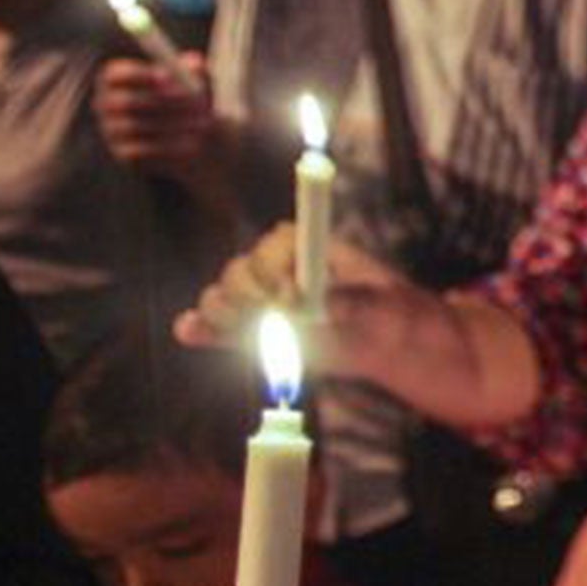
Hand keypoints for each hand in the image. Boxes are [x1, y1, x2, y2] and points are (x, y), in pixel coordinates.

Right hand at [94, 56, 217, 181]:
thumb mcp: (196, 84)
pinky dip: (170, 147)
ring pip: (137, 127)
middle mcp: (106, 104)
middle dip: (162, 102)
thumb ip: (196, 71)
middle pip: (126, 101)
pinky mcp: (123, 155)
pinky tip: (194, 145)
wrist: (192, 139)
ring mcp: (111, 131)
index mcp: (116, 80)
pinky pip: (143, 151)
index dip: (140, 74)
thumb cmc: (190, 102)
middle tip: (192, 104)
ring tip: (204, 126)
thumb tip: (196, 61)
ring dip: (173, 126)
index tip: (168, 77)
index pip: (117, 74)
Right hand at [174, 223, 439, 379]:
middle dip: (251, 302)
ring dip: (228, 319)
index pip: (272, 247)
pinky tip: (191, 333)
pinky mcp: (248, 325)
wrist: (388, 342)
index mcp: (304, 243)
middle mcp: (272, 263)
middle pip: (238, 275)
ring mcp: (257, 294)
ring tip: (258, 338)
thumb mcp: (386, 308)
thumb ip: (352, 305)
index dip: (273, 273)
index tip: (293, 299)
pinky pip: (214, 324)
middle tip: (279, 327)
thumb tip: (317, 308)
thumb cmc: (395, 315)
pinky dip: (203, 330)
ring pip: (220, 299)